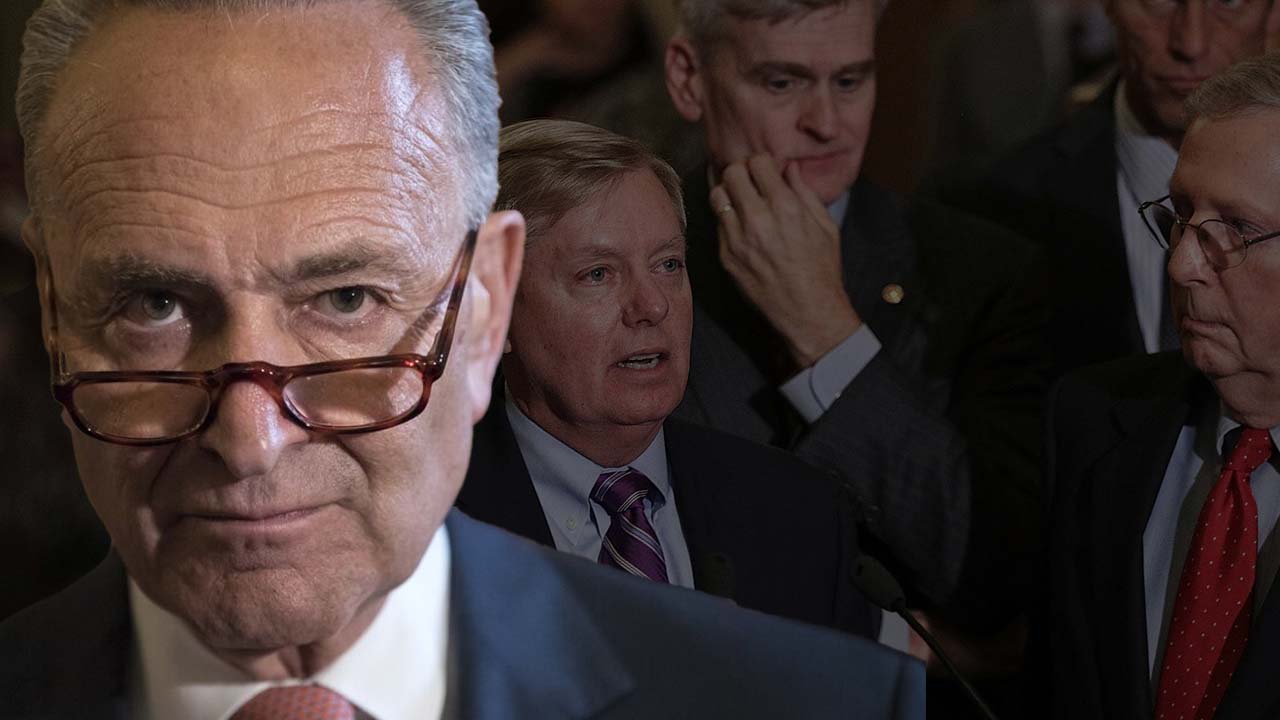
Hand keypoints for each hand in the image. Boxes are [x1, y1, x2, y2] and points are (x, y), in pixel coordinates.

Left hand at [710, 155, 860, 367]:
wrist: (807, 311)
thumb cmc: (821, 269)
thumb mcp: (825, 225)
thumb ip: (805, 191)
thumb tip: (789, 168)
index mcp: (786, 207)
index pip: (757, 162)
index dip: (762, 164)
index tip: (766, 172)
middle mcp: (758, 220)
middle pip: (732, 173)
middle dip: (742, 173)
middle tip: (750, 182)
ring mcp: (738, 239)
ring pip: (717, 195)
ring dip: (729, 193)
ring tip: (742, 201)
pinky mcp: (726, 256)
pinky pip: (718, 224)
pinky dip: (728, 219)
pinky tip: (742, 227)